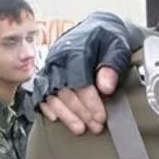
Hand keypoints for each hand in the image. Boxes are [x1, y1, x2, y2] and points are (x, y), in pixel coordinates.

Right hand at [32, 11, 136, 134]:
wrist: (96, 29)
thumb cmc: (107, 38)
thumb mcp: (117, 47)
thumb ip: (111, 66)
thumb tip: (106, 87)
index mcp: (75, 50)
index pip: (79, 81)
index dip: (90, 102)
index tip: (101, 117)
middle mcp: (58, 59)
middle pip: (65, 91)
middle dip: (81, 112)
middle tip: (96, 127)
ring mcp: (50, 67)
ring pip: (52, 95)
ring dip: (66, 115)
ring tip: (80, 129)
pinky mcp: (47, 74)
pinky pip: (41, 93)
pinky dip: (47, 107)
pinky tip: (56, 119)